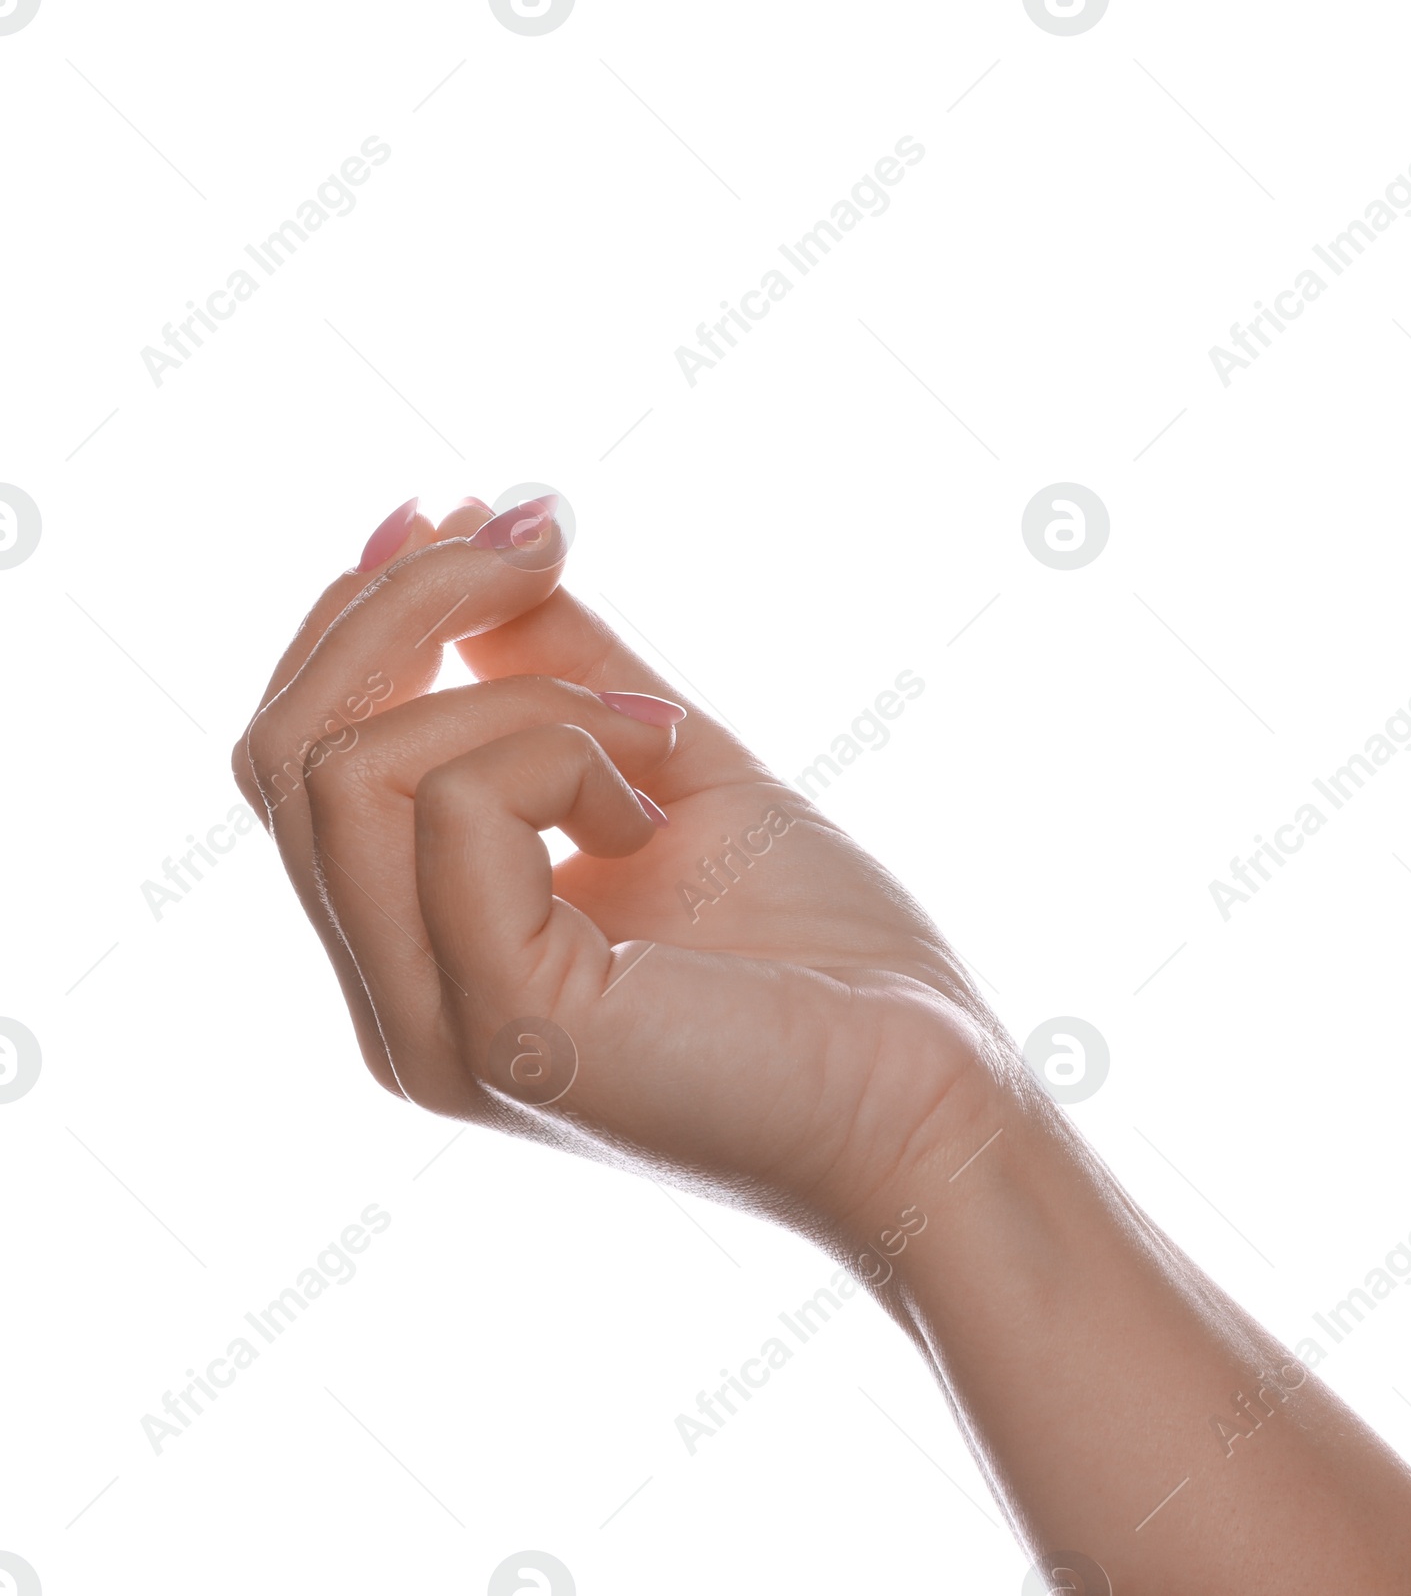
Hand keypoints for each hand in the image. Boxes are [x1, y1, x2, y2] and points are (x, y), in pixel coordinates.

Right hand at [232, 498, 1009, 1255]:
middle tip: (531, 542)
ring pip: (342, 768)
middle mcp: (395, 999)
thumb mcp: (666, 769)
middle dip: (402, 604)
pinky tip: (654, 808)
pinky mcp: (503, 1026)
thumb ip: (560, 671)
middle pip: (286, 750)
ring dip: (515, 691)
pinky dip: (562, 750)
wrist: (926, 1097)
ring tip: (652, 739)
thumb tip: (486, 536)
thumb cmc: (815, 952)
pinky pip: (458, 807)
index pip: (300, 761)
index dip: (358, 617)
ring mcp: (434, 1023)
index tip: (467, 512)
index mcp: (422, 948)